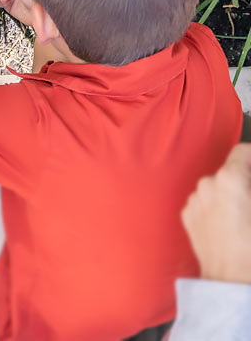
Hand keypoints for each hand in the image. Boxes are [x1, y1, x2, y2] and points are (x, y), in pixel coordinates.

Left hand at [182, 143, 250, 283]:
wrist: (233, 280)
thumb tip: (249, 181)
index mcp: (229, 179)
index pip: (244, 151)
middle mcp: (206, 184)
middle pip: (231, 170)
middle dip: (246, 180)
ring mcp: (193, 200)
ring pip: (217, 186)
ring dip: (231, 193)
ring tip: (245, 214)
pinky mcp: (187, 216)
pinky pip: (206, 202)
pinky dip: (218, 206)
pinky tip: (231, 224)